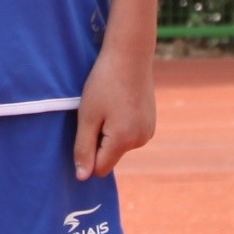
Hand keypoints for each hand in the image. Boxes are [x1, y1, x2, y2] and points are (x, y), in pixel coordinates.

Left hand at [72, 41, 155, 179]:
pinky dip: (121, 125)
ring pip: (120, 146)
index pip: (100, 169)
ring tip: (109, 105)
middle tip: (96, 113)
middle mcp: (140, 141)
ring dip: (110, 133)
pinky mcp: (151, 123)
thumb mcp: (87, 116)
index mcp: (123, 141)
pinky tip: (119, 103)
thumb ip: (83, 149)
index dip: (88, 153)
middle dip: (99, 141)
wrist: (130, 55)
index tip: (85, 129)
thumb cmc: (104, 83)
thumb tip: (82, 178)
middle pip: (110, 157)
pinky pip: (129, 135)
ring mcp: (148, 132)